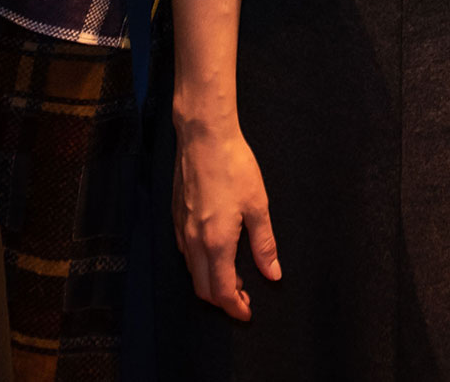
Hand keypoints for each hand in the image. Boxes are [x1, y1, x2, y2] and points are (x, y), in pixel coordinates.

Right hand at [175, 119, 280, 319]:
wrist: (204, 137)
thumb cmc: (233, 166)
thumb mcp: (258, 206)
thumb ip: (264, 244)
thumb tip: (273, 273)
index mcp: (216, 243)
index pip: (222, 291)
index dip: (235, 307)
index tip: (247, 313)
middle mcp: (193, 241)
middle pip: (202, 288)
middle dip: (222, 300)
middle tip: (243, 298)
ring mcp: (181, 229)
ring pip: (192, 272)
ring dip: (210, 282)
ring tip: (233, 276)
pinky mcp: (176, 217)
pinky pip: (185, 253)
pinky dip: (200, 264)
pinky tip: (215, 253)